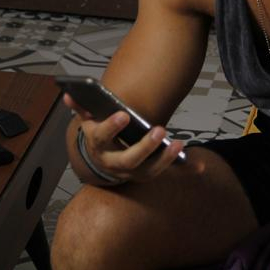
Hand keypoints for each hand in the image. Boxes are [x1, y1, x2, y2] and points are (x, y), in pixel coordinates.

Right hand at [63, 93, 189, 183]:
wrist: (100, 161)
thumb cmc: (99, 134)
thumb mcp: (88, 120)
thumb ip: (82, 107)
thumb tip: (70, 95)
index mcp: (97, 145)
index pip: (102, 137)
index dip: (112, 127)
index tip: (124, 114)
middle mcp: (113, 163)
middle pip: (128, 160)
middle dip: (144, 147)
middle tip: (159, 130)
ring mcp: (131, 172)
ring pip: (148, 171)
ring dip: (164, 159)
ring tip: (178, 144)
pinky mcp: (147, 174)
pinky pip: (166, 174)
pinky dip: (184, 170)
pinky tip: (200, 166)